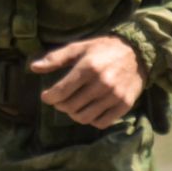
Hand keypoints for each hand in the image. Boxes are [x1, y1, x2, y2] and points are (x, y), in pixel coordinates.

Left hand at [28, 36, 147, 127]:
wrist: (137, 53)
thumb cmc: (103, 49)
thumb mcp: (78, 48)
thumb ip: (55, 58)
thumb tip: (33, 67)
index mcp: (88, 67)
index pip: (61, 91)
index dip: (49, 97)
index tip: (46, 96)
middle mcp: (102, 83)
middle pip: (71, 106)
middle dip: (60, 105)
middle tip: (59, 100)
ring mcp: (114, 95)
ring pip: (84, 117)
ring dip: (74, 114)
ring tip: (73, 106)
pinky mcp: (124, 104)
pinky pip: (102, 122)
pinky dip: (92, 120)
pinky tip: (89, 110)